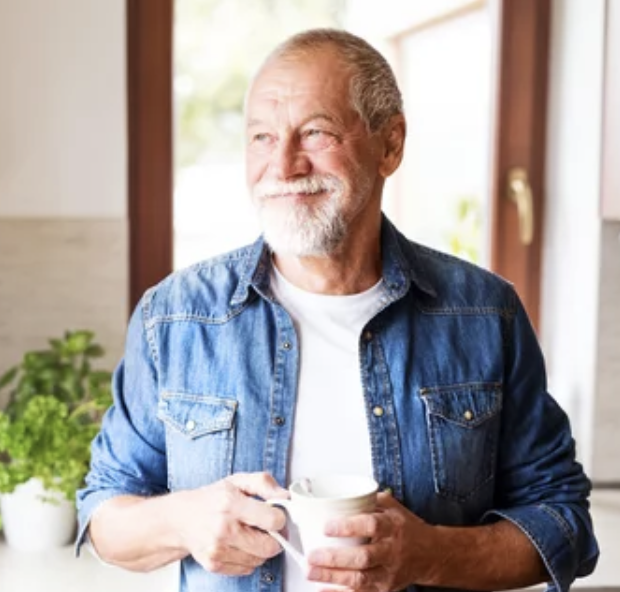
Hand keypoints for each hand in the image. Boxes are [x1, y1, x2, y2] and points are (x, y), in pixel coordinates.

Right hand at [175, 472, 287, 575]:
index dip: (279, 518)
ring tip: (251, 534)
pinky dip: (249, 558)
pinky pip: (247, 569)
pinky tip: (241, 544)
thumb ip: (264, 483)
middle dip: (275, 537)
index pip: (272, 520)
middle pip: (269, 546)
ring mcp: (218, 550)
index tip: (276, 514)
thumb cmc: (211, 499)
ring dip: (261, 548)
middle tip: (268, 528)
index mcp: (230, 504)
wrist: (181, 519)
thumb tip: (285, 496)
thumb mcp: (238, 481)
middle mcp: (223, 529)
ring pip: (260, 560)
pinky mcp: (214, 565)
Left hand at [306, 492, 435, 591]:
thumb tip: (338, 495)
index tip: (326, 527)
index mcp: (393, 526)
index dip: (348, 527)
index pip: (371, 525)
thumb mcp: (392, 507)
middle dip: (335, 559)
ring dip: (333, 577)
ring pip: (360, 580)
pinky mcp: (385, 589)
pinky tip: (323, 589)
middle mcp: (392, 551)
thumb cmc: (406, 527)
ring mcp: (389, 573)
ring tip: (311, 571)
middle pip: (363, 558)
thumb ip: (367, 499)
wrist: (430, 554)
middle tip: (312, 555)